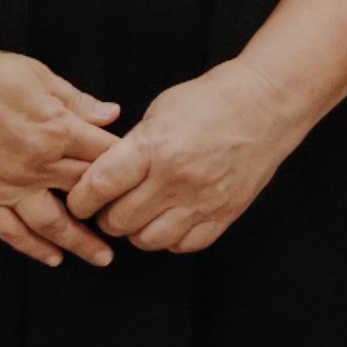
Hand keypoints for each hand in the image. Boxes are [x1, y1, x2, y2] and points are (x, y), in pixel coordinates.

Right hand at [0, 40, 122, 269]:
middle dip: (115, 210)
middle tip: (137, 225)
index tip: (146, 177)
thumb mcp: (36, 75)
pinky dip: (31, 247)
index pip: (105, 154)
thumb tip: (111, 113)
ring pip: (52, 222)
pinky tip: (51, 258)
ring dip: (79, 243)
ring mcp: (8, 184)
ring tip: (103, 258)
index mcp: (55, 130)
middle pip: (86, 193)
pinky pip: (10, 230)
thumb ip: (76, 100)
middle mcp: (36, 164)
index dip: (128, 166)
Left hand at [71, 57, 309, 255]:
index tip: (78, 200)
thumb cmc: (212, 100)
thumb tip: (102, 176)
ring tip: (140, 212)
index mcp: (156, 147)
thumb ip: (130, 147)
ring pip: (148, 240)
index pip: (100, 186)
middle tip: (110, 204)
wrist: (267, 104)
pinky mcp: (224, 214)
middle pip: (119, 220)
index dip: (80, 199)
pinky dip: (169, 238)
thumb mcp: (159, 111)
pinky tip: (169, 218)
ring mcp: (203, 201)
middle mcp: (177, 179)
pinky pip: (183, 245)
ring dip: (136, 230)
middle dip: (106, 216)